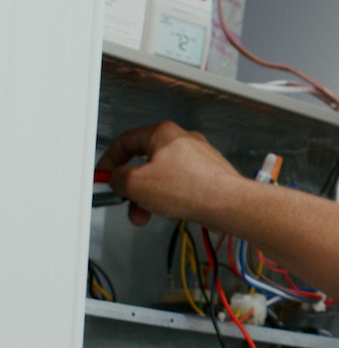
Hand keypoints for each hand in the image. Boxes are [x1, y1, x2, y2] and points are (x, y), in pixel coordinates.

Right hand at [96, 121, 243, 226]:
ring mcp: (196, 158)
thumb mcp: (136, 183)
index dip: (109, 160)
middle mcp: (182, 141)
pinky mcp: (206, 175)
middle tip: (124, 200)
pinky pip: (178, 185)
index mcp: (164, 134)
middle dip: (131, 186)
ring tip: (145, 213)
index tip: (103, 175)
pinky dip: (167, 198)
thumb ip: (118, 178)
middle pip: (144, 162)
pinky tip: (167, 211)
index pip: (126, 141)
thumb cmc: (192, 188)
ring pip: (160, 177)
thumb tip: (116, 179)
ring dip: (148, 197)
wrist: (226, 203)